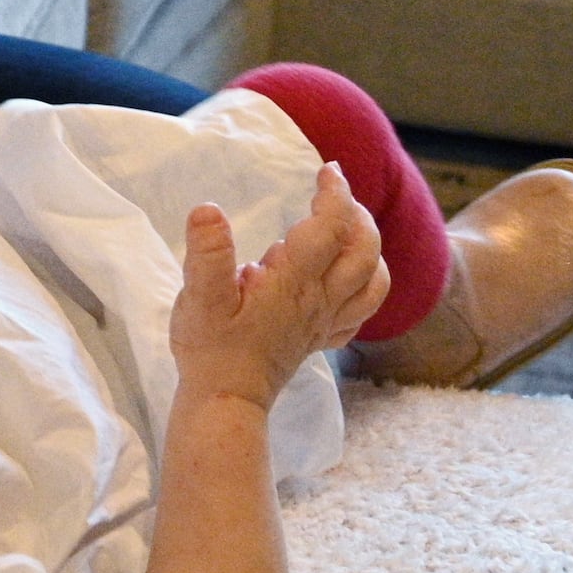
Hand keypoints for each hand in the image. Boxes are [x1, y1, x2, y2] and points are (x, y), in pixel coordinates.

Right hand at [169, 166, 388, 417]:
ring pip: (373, 281)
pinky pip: (360, 311)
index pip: (330, 227)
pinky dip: (366, 286)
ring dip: (369, 248)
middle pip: (363, 250)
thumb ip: (207, 253)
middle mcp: (319, 299)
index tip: (328, 170)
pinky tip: (347, 277)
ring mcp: (324, 322)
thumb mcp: (199, 298)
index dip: (335, 194)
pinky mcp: (320, 339)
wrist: (226, 402)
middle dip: (357, 214)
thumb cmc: (210, 348)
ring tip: (349, 227)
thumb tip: (208, 209)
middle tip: (333, 193)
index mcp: (294, 282)